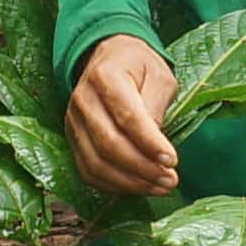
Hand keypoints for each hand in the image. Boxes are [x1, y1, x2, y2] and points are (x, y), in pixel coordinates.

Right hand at [67, 33, 182, 199]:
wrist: (109, 59)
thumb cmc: (139, 67)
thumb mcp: (159, 75)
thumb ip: (156, 106)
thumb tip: (155, 147)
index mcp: (105, 76)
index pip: (127, 116)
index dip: (149, 142)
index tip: (172, 160)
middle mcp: (83, 99)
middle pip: (108, 144)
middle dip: (142, 168)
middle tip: (170, 179)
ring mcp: (73, 121)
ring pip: (96, 163)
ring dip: (130, 182)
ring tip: (160, 187)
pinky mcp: (73, 139)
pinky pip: (88, 171)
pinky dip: (114, 185)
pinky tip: (139, 186)